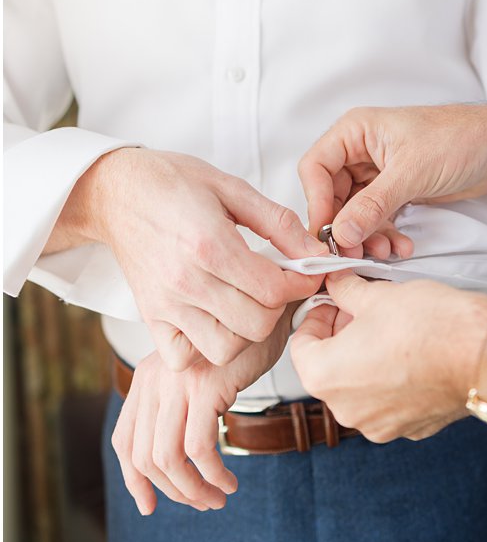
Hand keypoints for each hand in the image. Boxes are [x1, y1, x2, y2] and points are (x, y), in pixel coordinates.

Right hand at [55, 148, 324, 370]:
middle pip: (256, 324)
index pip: (274, 289)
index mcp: (210, 245)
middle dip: (278, 305)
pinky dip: (204, 347)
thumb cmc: (172, 184)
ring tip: (247, 301)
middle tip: (275, 283)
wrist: (115, 191)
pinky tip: (216, 318)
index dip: (301, 282)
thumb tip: (316, 252)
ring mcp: (165, 304)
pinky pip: (184, 357)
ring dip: (246, 330)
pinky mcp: (150, 317)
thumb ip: (280, 224)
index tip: (304, 271)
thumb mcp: (233, 188)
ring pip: (226, 348)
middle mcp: (186, 281)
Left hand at [110, 314, 292, 514]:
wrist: (268, 308)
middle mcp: (154, 380)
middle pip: (145, 457)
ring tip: (218, 497)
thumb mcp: (202, 373)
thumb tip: (178, 452)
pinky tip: (229, 481)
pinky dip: (213, 474)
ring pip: (169, 458)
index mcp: (147, 379)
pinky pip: (200, 447)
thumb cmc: (243, 344)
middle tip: (204, 503)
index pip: (124, 441)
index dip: (133, 481)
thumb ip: (182, 401)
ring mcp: (177, 383)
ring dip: (193, 489)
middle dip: (173, 491)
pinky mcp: (205, 387)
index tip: (151, 506)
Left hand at [289, 271, 486, 442]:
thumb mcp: (379, 294)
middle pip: (331, 369)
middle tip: (366, 312)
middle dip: (344, 339)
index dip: (318, 316)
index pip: (301, 344)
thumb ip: (347, 290)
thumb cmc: (433, 326)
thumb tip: (338, 283)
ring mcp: (380, 424)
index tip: (335, 303)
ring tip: (395, 333)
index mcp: (325, 376)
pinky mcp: (412, 429)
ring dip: (370, 361)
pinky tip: (416, 357)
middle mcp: (346, 409)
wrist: (485, 354)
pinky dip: (397, 382)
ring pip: (362, 388)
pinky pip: (392, 402)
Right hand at [298, 103, 486, 252]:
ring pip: (357, 211)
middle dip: (345, 226)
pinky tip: (401, 248)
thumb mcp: (411, 173)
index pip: (316, 167)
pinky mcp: (398, 190)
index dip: (317, 202)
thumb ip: (373, 204)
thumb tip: (341, 233)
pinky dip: (386, 234)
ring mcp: (380, 172)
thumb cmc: (460, 139)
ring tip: (385, 253)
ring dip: (367, 235)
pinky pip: (379, 217)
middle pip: (333, 194)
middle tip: (353, 253)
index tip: (326, 233)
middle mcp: (362, 150)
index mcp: (356, 131)